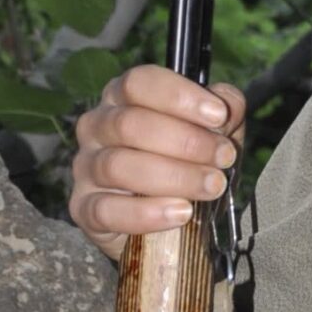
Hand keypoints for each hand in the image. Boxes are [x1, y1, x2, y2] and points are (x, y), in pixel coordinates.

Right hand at [69, 66, 246, 262]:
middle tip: (223, 158)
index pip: (138, 83)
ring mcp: (85, 168)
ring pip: (118, 165)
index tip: (219, 115)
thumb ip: (223, 115)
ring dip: (174, 176)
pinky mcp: (84, 209)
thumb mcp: (212, 136)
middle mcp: (97, 127)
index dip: (179, 96)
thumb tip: (228, 103)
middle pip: (130, 123)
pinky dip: (148, 213)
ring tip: (211, 186)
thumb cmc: (185, 167)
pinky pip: (106, 209)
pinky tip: (182, 213)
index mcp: (123, 99)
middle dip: (186, 141)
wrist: (168, 228)